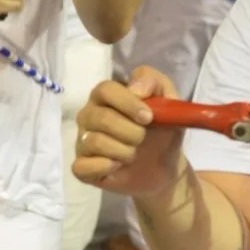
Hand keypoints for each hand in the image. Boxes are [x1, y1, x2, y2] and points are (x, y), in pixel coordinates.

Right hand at [73, 66, 186, 196]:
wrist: (163, 165)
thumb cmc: (161, 128)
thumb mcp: (168, 100)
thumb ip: (153, 82)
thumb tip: (135, 89)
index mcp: (106, 96)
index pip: (106, 90)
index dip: (127, 103)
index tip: (148, 118)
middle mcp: (89, 115)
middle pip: (101, 117)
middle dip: (131, 132)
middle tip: (143, 138)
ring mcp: (82, 141)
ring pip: (94, 142)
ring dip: (123, 151)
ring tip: (134, 153)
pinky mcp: (81, 166)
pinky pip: (82, 166)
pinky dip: (104, 167)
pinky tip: (117, 166)